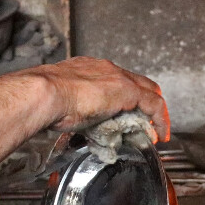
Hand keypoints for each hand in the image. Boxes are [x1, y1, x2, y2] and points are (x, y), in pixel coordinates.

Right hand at [25, 57, 169, 140]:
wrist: (45, 93)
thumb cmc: (44, 100)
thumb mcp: (61, 103)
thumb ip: (70, 108)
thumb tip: (68, 121)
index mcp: (87, 69)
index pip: (114, 80)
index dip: (124, 97)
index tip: (124, 113)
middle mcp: (105, 69)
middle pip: (137, 82)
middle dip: (145, 102)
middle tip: (146, 122)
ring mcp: (118, 78)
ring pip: (149, 92)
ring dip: (153, 113)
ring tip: (154, 131)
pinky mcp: (128, 90)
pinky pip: (154, 104)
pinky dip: (160, 120)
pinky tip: (159, 134)